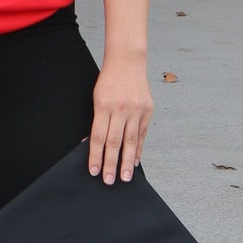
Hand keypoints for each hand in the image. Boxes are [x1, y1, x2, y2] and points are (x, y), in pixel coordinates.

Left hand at [88, 58, 153, 183]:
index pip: (98, 136)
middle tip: (109, 181)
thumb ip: (98, 121)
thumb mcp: (97, 98)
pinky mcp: (148, 110)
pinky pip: (142, 134)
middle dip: (111, 164)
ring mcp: (136, 109)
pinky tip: (135, 160)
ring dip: (127, 162)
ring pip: (131, 141)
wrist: (127, 61)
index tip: (94, 171)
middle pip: (115, 142)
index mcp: (103, 105)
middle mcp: (121, 108)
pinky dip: (138, 149)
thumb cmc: (108, 81)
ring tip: (125, 177)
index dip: (96, 155)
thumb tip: (95, 145)